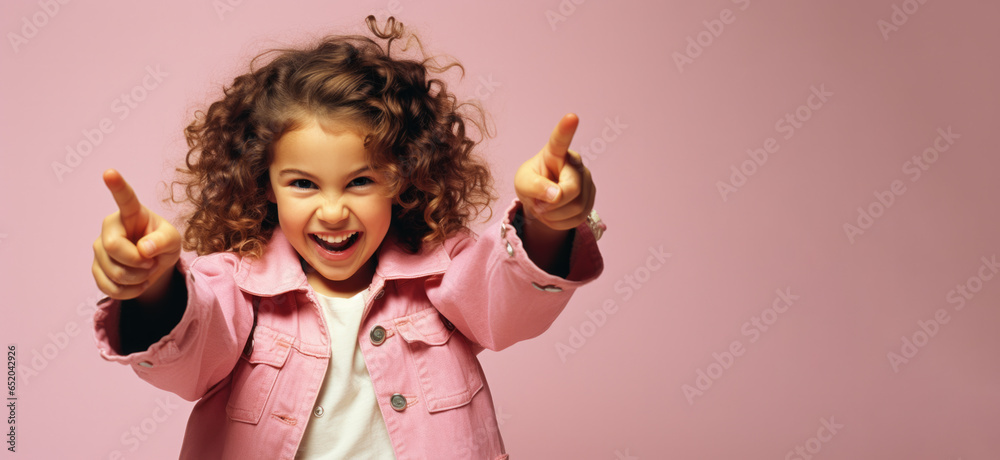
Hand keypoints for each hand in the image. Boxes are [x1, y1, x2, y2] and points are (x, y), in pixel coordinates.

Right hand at [92, 169, 180, 299]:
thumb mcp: (173, 240)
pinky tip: (138, 284)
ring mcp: (99, 249)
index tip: (109, 172)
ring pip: (113, 272)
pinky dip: (130, 292)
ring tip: (146, 271)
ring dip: (138, 279)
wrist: (154, 264)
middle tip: (152, 262)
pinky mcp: (96, 269)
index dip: (117, 185)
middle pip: (113, 248)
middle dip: (138, 262)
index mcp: (131, 213)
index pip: (124, 199)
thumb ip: (163, 241)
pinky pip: (109, 288)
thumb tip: (144, 250)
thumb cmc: (162, 243)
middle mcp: (110, 228)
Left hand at [514, 113, 595, 230]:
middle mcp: (576, 163)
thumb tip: (557, 195)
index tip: (572, 117)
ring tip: (545, 207)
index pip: (560, 140)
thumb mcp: (522, 183)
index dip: (566, 129)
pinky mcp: (591, 198)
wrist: (541, 199)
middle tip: (537, 204)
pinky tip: (554, 214)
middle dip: (551, 204)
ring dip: (553, 215)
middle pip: (571, 190)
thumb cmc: (531, 183)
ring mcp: (587, 181)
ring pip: (576, 208)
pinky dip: (560, 223)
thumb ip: (534, 187)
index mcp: (555, 153)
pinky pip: (578, 219)